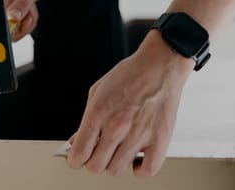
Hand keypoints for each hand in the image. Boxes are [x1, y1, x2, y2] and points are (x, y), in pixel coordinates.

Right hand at [0, 0, 47, 41]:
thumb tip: (12, 18)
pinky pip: (22, 26)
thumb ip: (21, 4)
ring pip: (19, 31)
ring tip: (30, 4)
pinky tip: (29, 6)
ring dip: (29, 20)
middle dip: (26, 25)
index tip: (9, 48)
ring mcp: (1, 15)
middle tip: (30, 9)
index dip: (2, 41)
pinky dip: (29, 19)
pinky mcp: (8, 17)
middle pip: (11, 34)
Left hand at [67, 32, 193, 176]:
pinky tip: (136, 157)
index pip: (79, 154)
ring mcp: (139, 135)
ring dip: (114, 163)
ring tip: (119, 150)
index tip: (77, 158)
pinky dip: (139, 168)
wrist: (160, 64)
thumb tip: (77, 141)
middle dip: (93, 160)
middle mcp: (117, 126)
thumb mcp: (98, 90)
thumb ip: (86, 119)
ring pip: (117, 170)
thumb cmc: (131, 73)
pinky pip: (146, 170)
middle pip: (96, 167)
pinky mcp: (159, 139)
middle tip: (99, 150)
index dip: (74, 160)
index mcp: (98, 113)